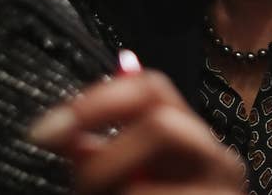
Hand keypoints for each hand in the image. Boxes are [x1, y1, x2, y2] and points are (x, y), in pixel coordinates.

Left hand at [29, 69, 243, 194]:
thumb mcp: (125, 182)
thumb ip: (99, 156)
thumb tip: (62, 133)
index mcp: (187, 137)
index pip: (150, 87)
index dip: (98, 98)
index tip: (50, 128)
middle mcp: (215, 158)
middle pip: (160, 123)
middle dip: (105, 155)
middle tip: (78, 184)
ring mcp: (221, 193)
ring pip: (149, 182)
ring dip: (111, 188)